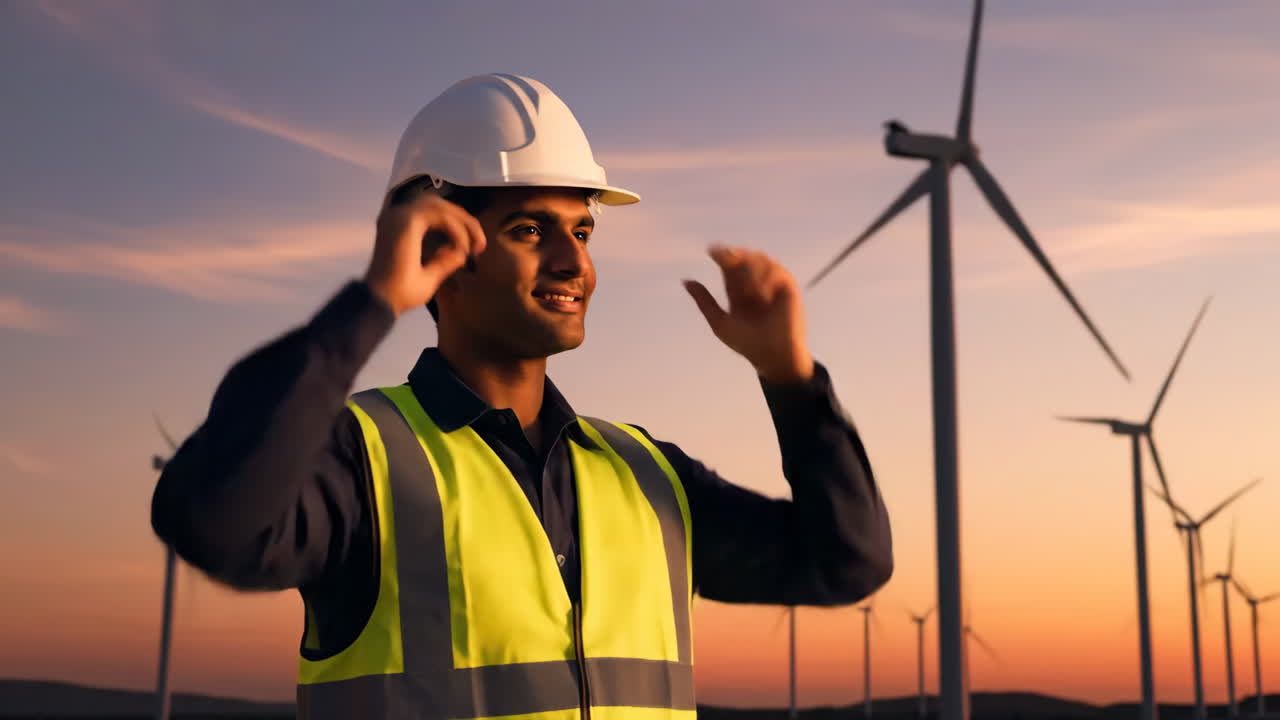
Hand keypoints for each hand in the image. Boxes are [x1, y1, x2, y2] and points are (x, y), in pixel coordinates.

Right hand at [364, 192, 486, 316]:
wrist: (382, 302)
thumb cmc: (400, 294)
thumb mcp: (430, 275)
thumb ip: (445, 260)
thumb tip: (461, 250)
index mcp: (399, 227)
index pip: (433, 213)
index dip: (457, 225)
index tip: (474, 249)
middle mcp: (397, 217)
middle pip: (439, 204)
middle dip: (464, 221)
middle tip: (480, 244)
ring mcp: (399, 216)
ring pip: (441, 206)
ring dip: (463, 223)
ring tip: (475, 245)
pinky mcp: (407, 221)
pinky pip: (442, 217)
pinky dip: (457, 231)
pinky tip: (463, 249)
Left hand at [684, 246, 813, 382]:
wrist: (772, 355)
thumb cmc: (747, 342)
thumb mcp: (720, 322)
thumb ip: (704, 301)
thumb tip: (686, 281)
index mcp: (736, 288)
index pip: (728, 263)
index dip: (720, 254)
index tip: (711, 251)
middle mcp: (754, 281)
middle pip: (743, 255)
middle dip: (734, 256)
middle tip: (726, 260)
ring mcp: (771, 281)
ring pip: (759, 258)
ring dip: (750, 271)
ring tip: (748, 294)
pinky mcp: (787, 285)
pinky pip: (775, 269)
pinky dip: (765, 278)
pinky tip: (761, 294)